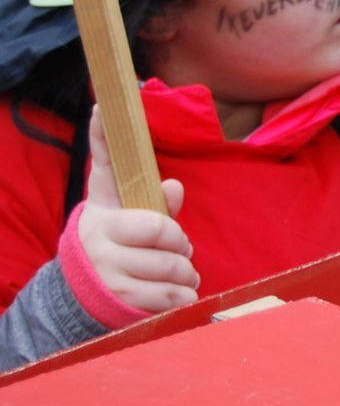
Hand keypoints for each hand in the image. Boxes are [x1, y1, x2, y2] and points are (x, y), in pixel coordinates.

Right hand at [75, 108, 197, 313]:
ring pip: (172, 265)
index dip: (102, 135)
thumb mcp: (132, 221)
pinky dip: (184, 296)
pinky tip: (174, 293)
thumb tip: (174, 187)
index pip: (104, 165)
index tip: (102, 107)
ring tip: (177, 273)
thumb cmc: (121, 248)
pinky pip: (171, 295)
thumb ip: (157, 205)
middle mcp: (99, 233)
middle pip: (162, 230)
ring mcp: (106, 267)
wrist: (87, 296)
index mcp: (103, 205)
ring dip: (186, 272)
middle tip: (178, 249)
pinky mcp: (118, 298)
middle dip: (181, 243)